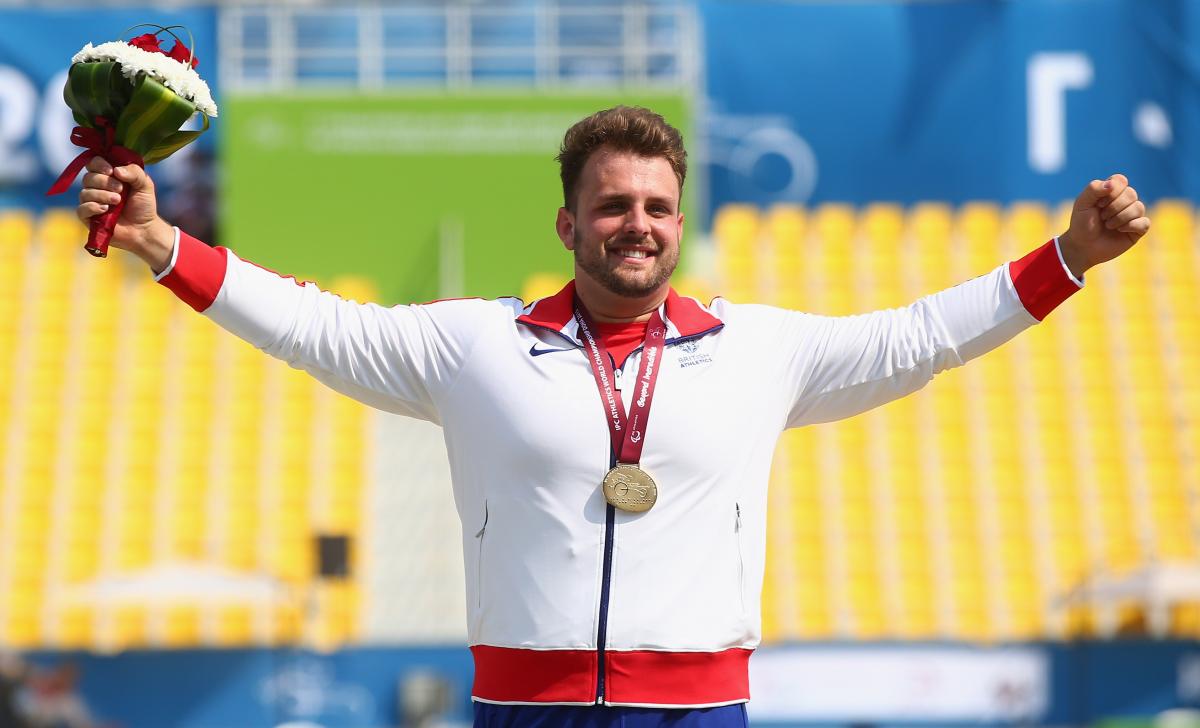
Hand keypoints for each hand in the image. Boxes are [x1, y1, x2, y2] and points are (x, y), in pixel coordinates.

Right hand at [77, 156, 173, 271]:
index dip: (99, 164)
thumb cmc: (144, 205)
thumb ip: (134, 172)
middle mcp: (96, 187)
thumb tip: (116, 170)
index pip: (93, 162)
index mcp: (108, 176)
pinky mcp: (88, 217)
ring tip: (118, 201)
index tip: (111, 171)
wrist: (144, 229)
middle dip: (104, 182)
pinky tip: (105, 209)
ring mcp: (91, 202)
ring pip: (85, 193)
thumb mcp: (145, 185)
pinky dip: (92, 207)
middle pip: (88, 177)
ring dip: (102, 195)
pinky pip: (81, 209)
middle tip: (120, 190)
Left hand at [1058, 173, 1149, 278]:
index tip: (1098, 204)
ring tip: (1108, 225)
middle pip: (1131, 194)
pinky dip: (1131, 226)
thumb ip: (1093, 189)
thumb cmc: (1081, 224)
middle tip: (1102, 217)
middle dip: (1114, 207)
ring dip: (1120, 218)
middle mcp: (1124, 201)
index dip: (1111, 191)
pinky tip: (1120, 230)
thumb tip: (1111, 184)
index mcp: (1112, 191)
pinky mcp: (1138, 229)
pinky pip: (1145, 222)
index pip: (1121, 180)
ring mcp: (1132, 215)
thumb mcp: (1082, 204)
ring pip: (1138, 208)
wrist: (1082, 246)